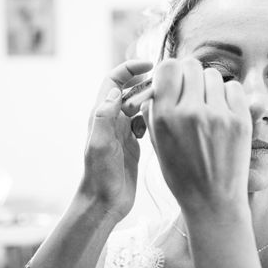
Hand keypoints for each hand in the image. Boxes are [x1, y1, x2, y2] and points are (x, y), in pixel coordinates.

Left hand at [79, 59, 152, 221]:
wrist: (104, 202)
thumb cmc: (100, 177)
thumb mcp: (100, 145)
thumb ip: (104, 117)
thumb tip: (115, 91)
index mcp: (101, 115)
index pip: (113, 80)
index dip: (129, 68)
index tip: (150, 65)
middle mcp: (111, 119)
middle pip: (129, 89)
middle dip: (147, 82)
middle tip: (167, 84)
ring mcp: (122, 131)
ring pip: (139, 105)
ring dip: (152, 100)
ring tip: (167, 102)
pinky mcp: (132, 143)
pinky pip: (144, 121)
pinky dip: (154, 117)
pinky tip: (161, 124)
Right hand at [136, 57, 251, 221]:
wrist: (213, 201)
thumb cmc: (182, 173)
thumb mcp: (157, 142)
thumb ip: (154, 109)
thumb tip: (159, 80)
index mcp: (165, 117)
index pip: (168, 67)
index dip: (171, 71)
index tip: (174, 82)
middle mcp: (190, 112)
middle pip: (191, 66)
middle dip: (190, 76)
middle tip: (192, 93)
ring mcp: (217, 115)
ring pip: (213, 75)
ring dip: (209, 86)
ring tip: (208, 106)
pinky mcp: (240, 120)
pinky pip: (233, 88)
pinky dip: (228, 96)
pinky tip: (223, 112)